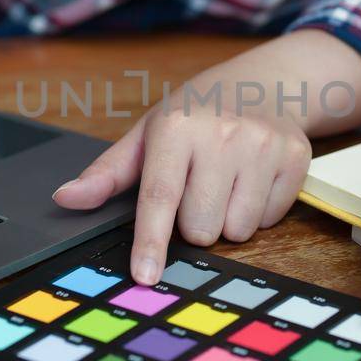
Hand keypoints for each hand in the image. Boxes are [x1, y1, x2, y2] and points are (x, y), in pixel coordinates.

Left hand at [52, 93, 313, 285]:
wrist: (265, 84)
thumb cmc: (195, 115)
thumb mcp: (148, 135)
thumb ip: (108, 173)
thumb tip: (66, 198)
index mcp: (176, 127)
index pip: (159, 196)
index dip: (151, 241)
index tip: (145, 276)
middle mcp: (221, 134)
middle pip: (199, 227)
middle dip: (193, 223)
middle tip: (198, 189)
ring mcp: (262, 145)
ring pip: (237, 230)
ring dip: (227, 220)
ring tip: (227, 183)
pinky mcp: (294, 158)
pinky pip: (269, 220)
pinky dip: (258, 211)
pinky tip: (253, 179)